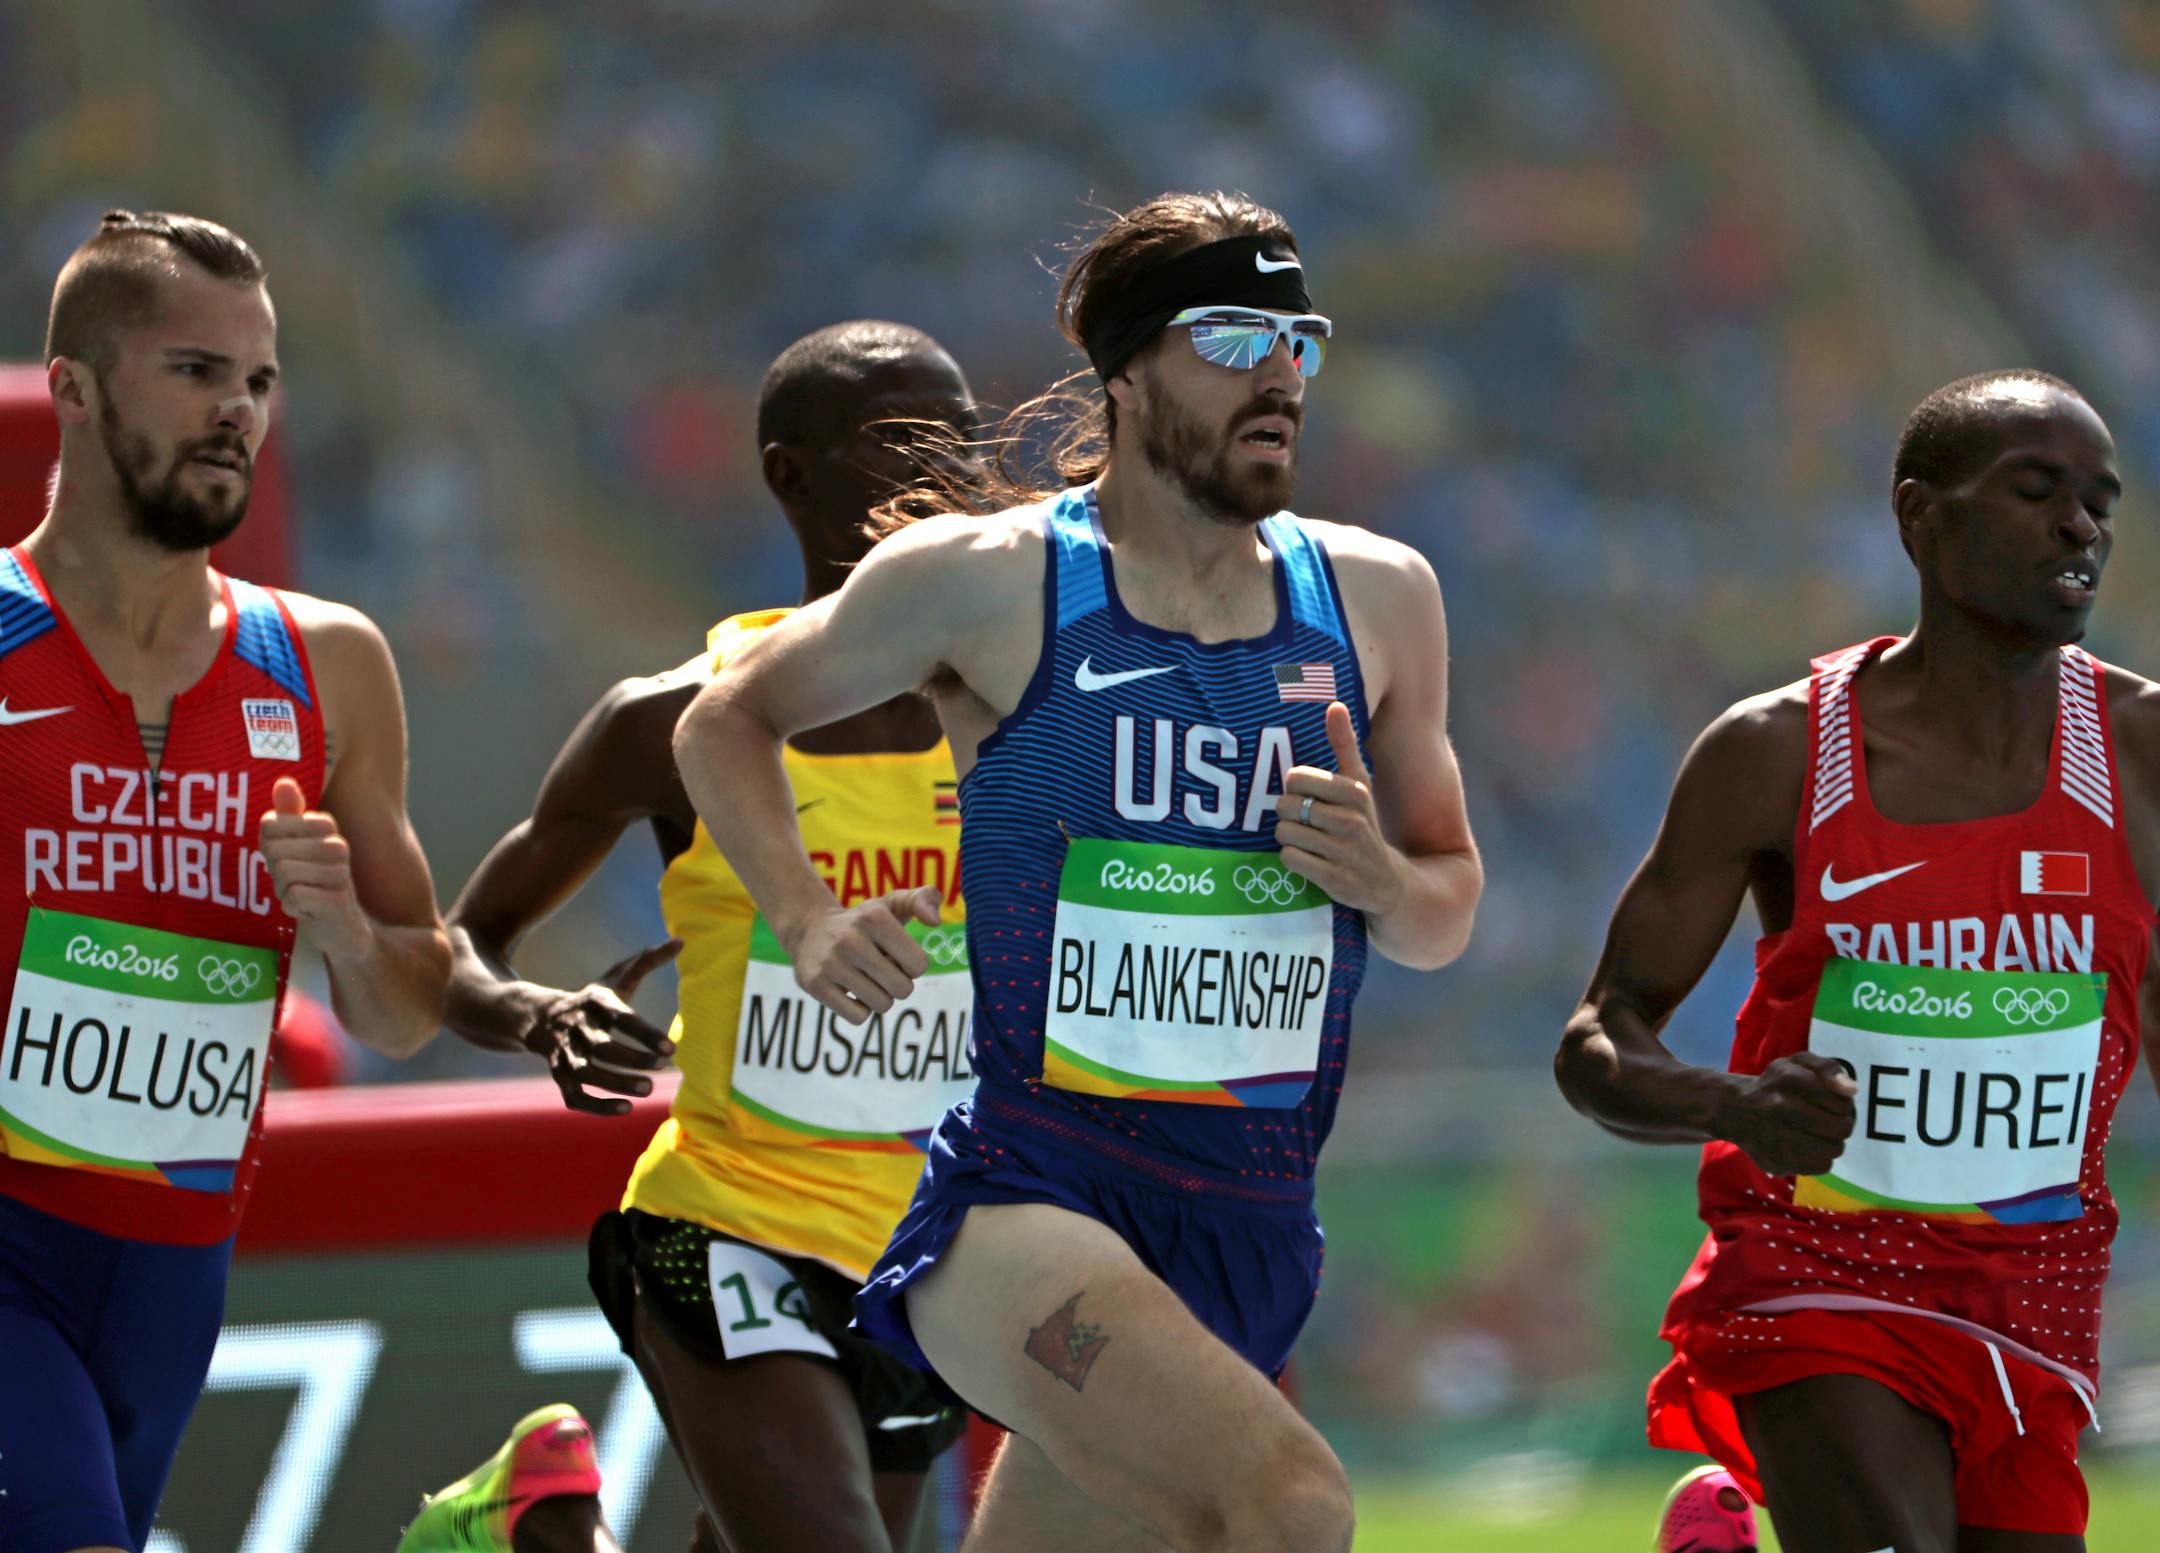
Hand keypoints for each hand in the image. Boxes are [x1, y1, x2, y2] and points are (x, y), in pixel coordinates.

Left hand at [260, 777, 368, 958]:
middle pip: (275, 851)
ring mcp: (340, 874)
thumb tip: (283, 782)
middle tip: (294, 882)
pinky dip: (292, 908)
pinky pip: (293, 898)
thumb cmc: (315, 882)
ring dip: (284, 892)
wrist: (343, 927)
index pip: (271, 826)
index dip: (268, 847)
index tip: (288, 858)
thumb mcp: (299, 847)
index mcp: (327, 829)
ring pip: (284, 874)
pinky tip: (308, 910)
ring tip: (302, 895)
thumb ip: (290, 815)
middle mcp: (338, 847)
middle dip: (275, 872)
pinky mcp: (336, 902)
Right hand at [529, 939, 681, 1116]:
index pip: (621, 1018)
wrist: (539, 1018)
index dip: (645, 1034)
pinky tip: (625, 1109)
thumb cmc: (590, 1001)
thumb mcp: (615, 979)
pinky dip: (597, 1107)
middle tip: (662, 1069)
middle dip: (632, 1059)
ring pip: (587, 1074)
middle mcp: (577, 1029)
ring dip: (616, 1083)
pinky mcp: (560, 1076)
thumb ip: (647, 962)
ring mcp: (565, 1055)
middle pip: (603, 1048)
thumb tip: (682, 940)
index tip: (671, 1049)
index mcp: (594, 1003)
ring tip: (648, 1090)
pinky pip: (574, 1097)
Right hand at [784, 887, 941, 1025]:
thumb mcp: (892, 904)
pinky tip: (850, 991)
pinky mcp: (815, 985)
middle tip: (883, 971)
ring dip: (880, 998)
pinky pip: (859, 1017)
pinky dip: (861, 1010)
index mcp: (874, 917)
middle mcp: (850, 939)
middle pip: (902, 989)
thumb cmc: (863, 922)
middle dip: (899, 984)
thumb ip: (924, 899)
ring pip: (882, 1005)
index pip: (918, 965)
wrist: (809, 930)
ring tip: (866, 979)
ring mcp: (830, 963)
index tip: (898, 956)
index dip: (913, 966)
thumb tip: (935, 921)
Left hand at [1273, 702, 1404, 913]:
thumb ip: (1345, 745)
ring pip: (1284, 833)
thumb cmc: (1364, 825)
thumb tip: (1334, 704)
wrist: (1387, 881)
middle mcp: (1351, 820)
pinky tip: (1308, 859)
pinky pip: (1289, 859)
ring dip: (1288, 838)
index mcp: (1355, 792)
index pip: (1296, 778)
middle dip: (1288, 815)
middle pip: (1285, 806)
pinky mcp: (1333, 879)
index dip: (1293, 789)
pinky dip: (1292, 860)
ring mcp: (1343, 851)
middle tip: (1304, 822)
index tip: (1305, 797)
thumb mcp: (1360, 785)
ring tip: (1306, 840)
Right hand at [1717, 1053, 1858, 1175]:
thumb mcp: (1798, 1063)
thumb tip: (1851, 1090)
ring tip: (1817, 1134)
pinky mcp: (1777, 1162)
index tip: (1830, 1103)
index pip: (1842, 1103)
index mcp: (1789, 1079)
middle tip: (1828, 1121)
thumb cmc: (1777, 1085)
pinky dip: (1820, 1157)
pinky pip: (1821, 1166)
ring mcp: (1776, 1137)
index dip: (1843, 1104)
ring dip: (1832, 1142)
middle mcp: (1780, 1107)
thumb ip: (1828, 1068)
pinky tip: (1806, 1147)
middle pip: (1841, 1128)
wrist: (1736, 1110)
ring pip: (1834, 1149)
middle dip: (1841, 1124)